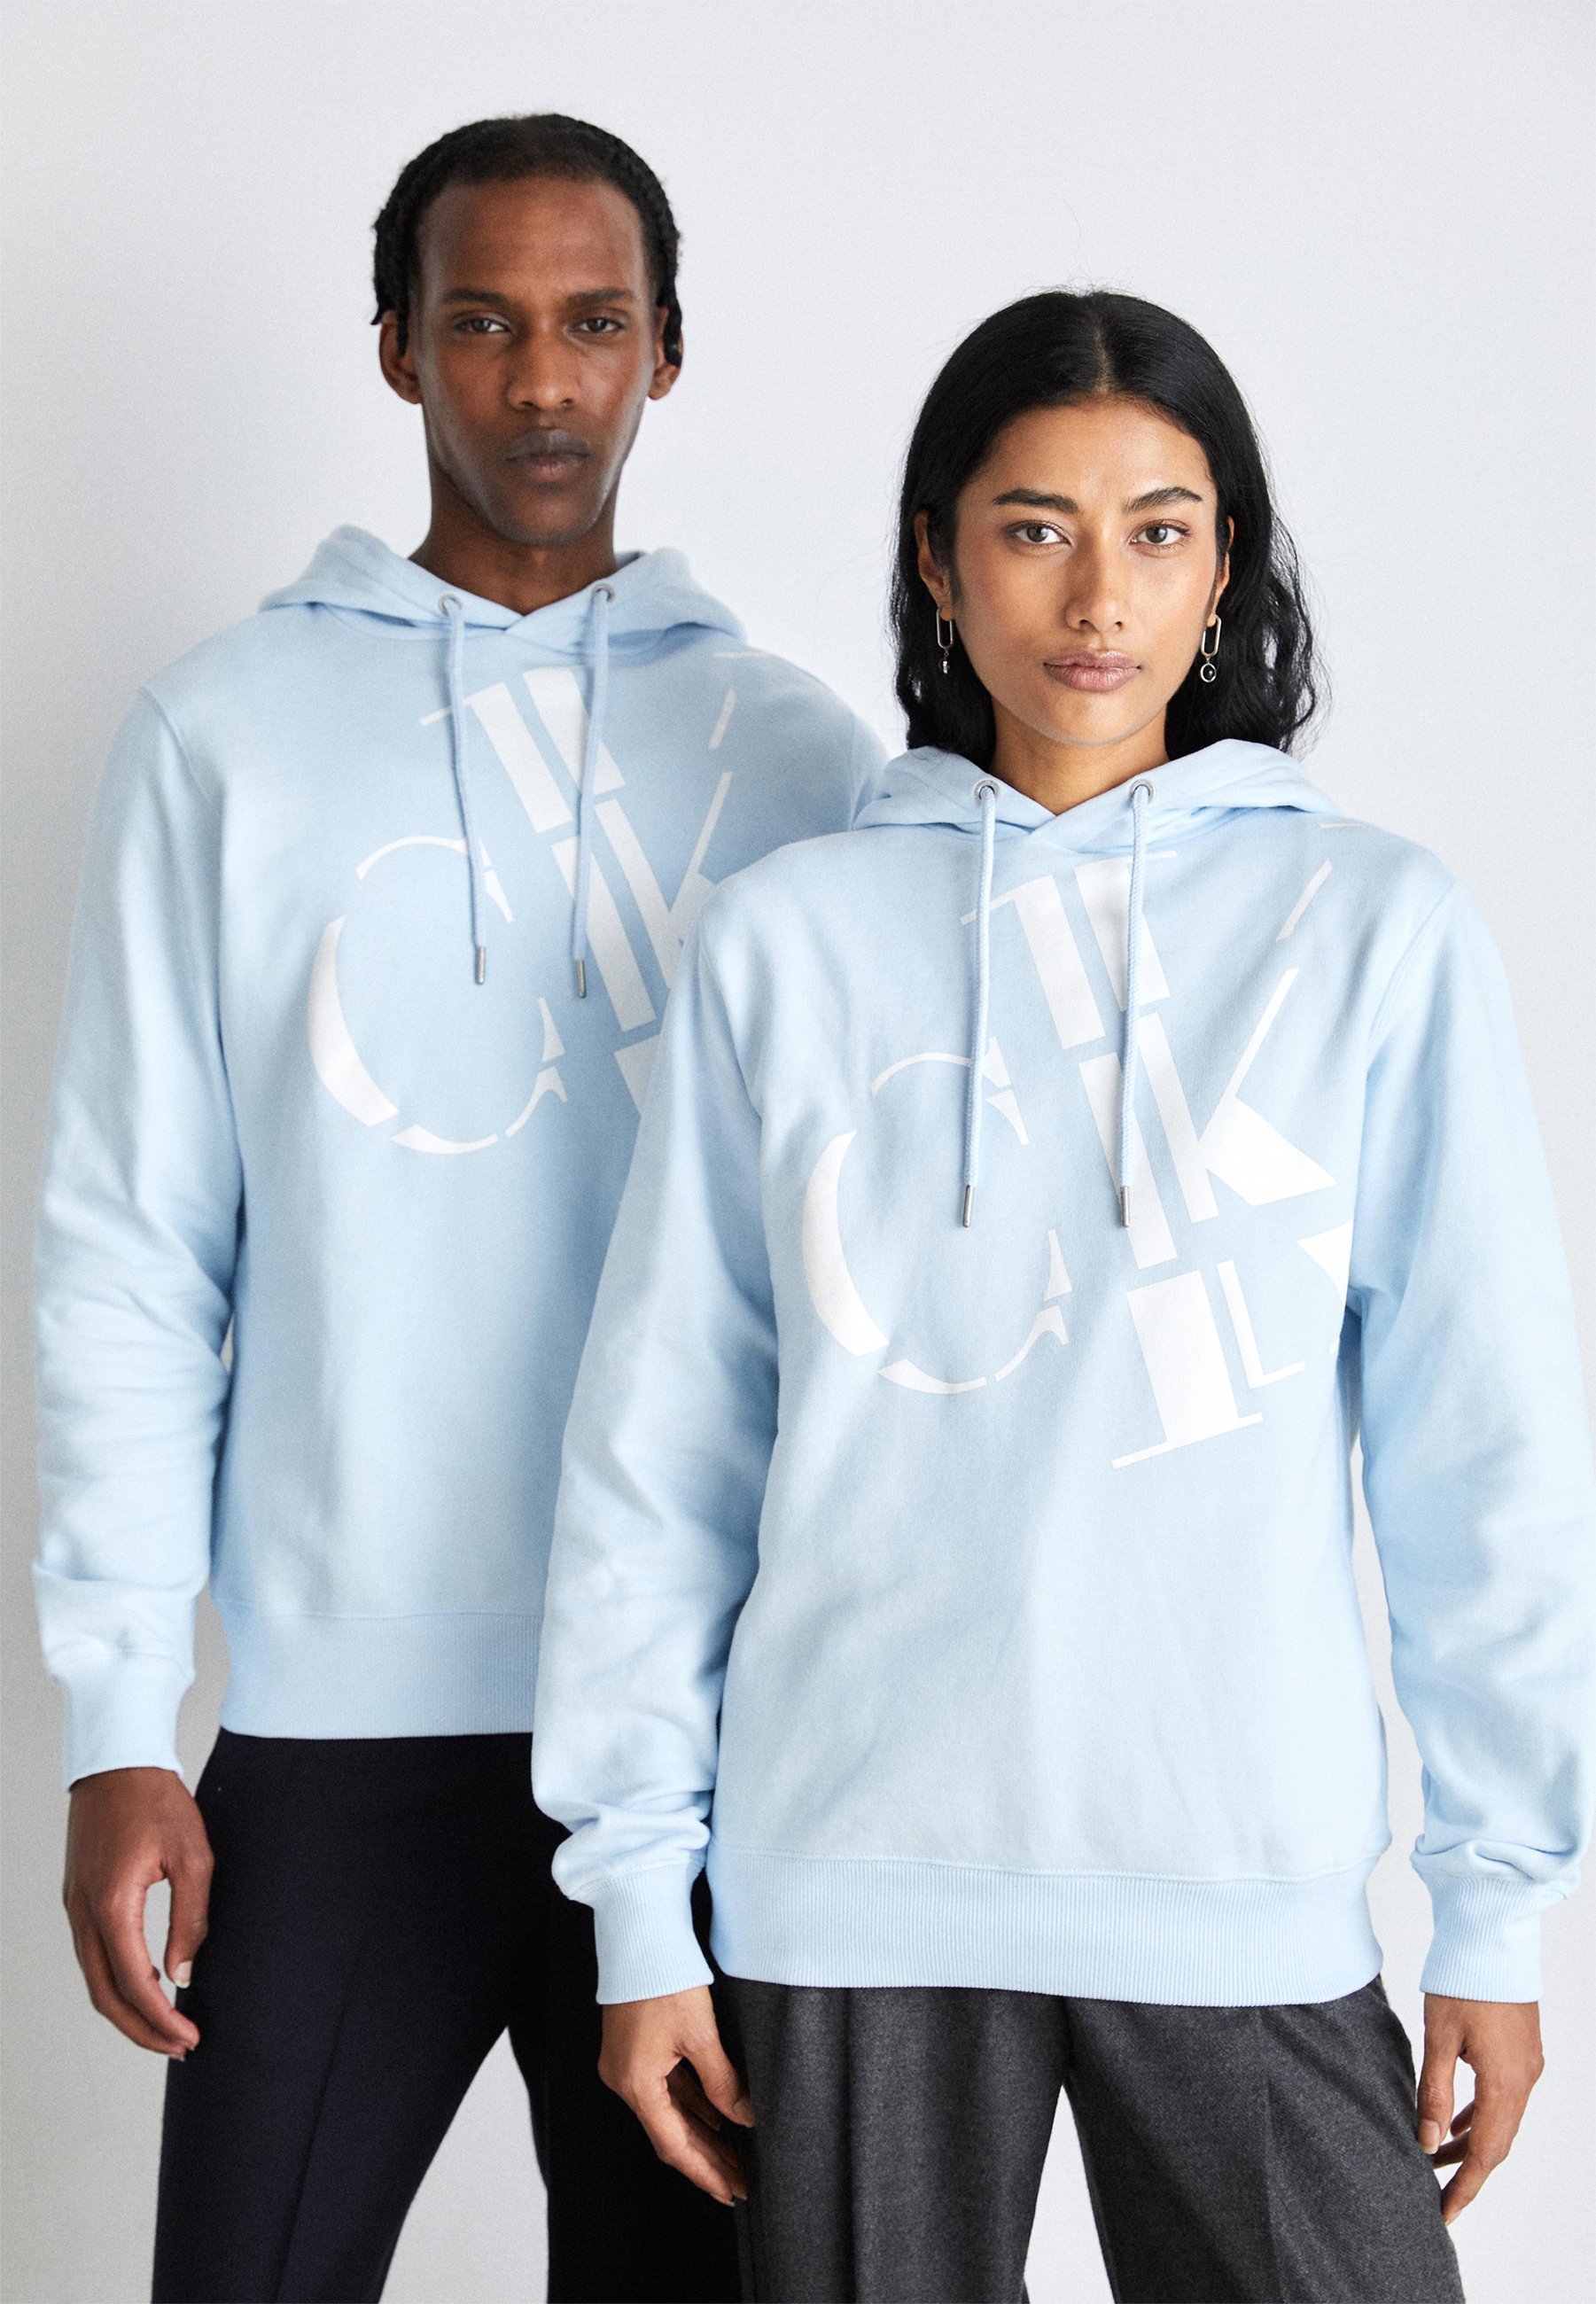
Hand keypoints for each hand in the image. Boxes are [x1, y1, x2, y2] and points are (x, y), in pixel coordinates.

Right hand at [63, 1767, 211, 2055]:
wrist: (117, 1760)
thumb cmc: (158, 1800)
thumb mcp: (193, 1856)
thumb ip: (191, 1918)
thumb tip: (184, 1975)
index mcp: (112, 1904)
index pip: (134, 1982)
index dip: (161, 2019)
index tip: (189, 2039)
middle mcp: (84, 1912)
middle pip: (104, 1995)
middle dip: (141, 2030)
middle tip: (179, 2047)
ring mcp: (75, 1907)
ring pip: (93, 1979)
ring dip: (126, 2010)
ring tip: (166, 2027)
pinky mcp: (78, 1899)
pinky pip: (91, 1956)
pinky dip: (115, 1981)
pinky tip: (146, 1985)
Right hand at [599, 1985, 753, 2204]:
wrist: (638, 1932)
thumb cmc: (666, 1977)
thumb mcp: (700, 2033)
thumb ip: (722, 2081)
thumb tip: (744, 2118)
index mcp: (635, 2083)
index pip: (673, 2144)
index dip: (704, 2171)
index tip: (731, 2191)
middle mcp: (624, 2079)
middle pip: (669, 2132)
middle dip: (705, 2158)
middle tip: (739, 2182)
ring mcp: (625, 2064)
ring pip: (667, 2110)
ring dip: (700, 2132)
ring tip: (734, 2155)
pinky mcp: (632, 2048)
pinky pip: (664, 2088)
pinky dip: (690, 2104)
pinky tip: (715, 2115)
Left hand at [1418, 1993, 1544, 2222]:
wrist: (1492, 1936)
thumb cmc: (1462, 1980)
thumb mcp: (1439, 2038)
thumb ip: (1434, 2093)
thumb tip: (1429, 2142)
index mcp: (1506, 2083)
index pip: (1487, 2152)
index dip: (1466, 2187)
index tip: (1445, 2213)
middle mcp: (1524, 2080)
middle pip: (1498, 2142)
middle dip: (1469, 2170)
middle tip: (1437, 2191)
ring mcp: (1526, 2065)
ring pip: (1501, 2120)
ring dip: (1473, 2141)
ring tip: (1438, 2156)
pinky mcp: (1521, 2051)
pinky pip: (1503, 2098)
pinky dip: (1481, 2115)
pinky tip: (1457, 2120)